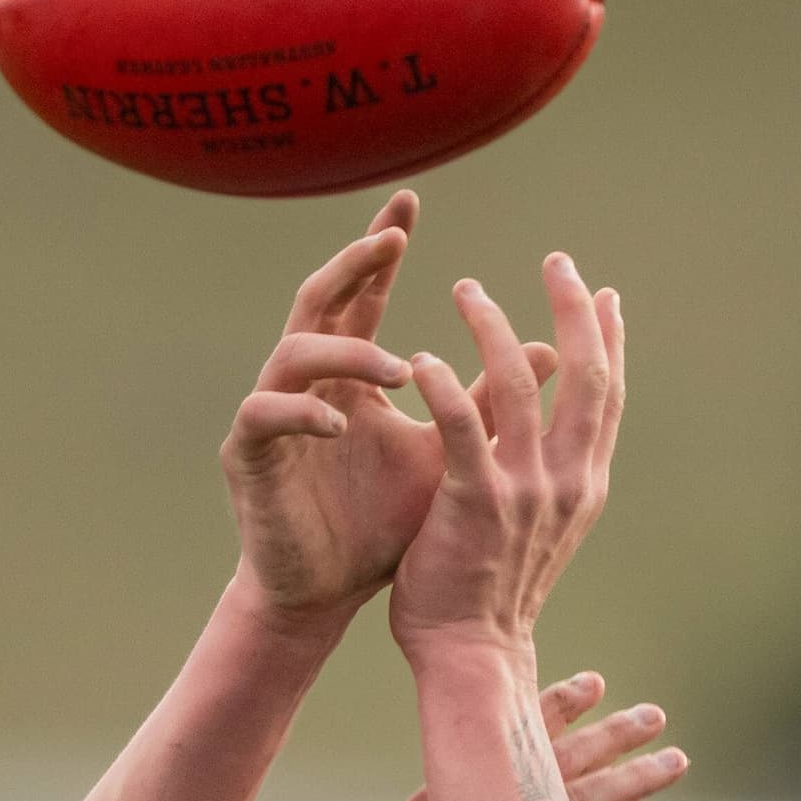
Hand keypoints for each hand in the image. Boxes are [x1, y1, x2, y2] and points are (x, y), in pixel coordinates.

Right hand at [223, 194, 562, 622]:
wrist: (328, 595)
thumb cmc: (383, 527)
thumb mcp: (450, 455)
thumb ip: (489, 403)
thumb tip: (553, 350)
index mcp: (349, 377)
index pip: (364, 296)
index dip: (380, 251)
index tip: (409, 205)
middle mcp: (305, 382)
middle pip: (319, 299)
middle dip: (353, 264)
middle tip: (391, 237)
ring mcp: (270, 413)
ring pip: (293, 351)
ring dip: (348, 351)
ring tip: (404, 371)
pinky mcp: (246, 455)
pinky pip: (264, 413)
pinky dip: (302, 412)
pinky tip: (340, 424)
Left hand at [387, 254, 622, 657]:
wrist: (472, 655)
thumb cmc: (492, 594)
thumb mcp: (540, 528)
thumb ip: (551, 476)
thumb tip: (560, 440)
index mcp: (585, 485)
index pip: (607, 396)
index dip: (610, 340)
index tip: (604, 294)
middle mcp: (567, 481)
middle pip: (586, 374)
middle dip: (573, 310)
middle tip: (558, 262)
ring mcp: (524, 491)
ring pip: (519, 384)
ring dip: (493, 327)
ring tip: (467, 290)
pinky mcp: (474, 501)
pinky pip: (459, 425)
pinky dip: (442, 384)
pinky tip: (420, 356)